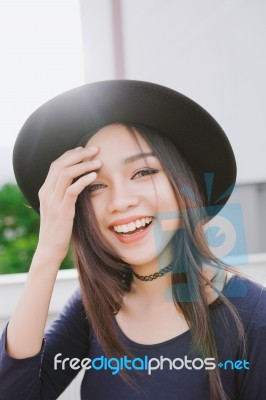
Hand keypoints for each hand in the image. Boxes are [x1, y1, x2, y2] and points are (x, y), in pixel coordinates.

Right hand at [35, 146, 100, 262]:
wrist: (50, 248)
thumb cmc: (58, 229)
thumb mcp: (58, 208)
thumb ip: (64, 195)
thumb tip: (78, 183)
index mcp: (45, 190)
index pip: (56, 165)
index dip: (70, 154)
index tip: (84, 149)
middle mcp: (47, 193)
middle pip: (61, 164)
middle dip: (79, 154)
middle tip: (95, 149)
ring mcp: (53, 201)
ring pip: (66, 174)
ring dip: (84, 165)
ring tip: (98, 161)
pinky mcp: (62, 210)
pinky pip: (72, 190)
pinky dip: (84, 180)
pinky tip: (94, 176)